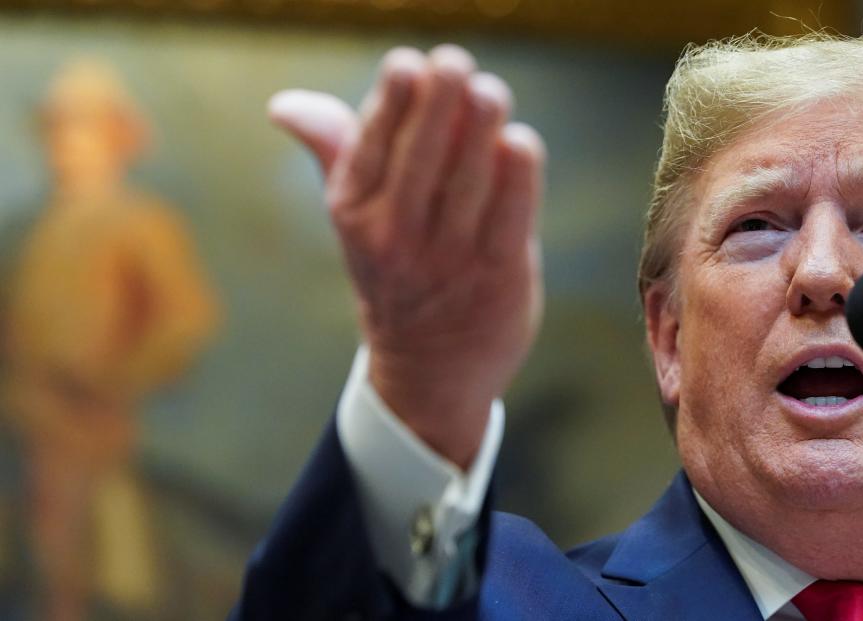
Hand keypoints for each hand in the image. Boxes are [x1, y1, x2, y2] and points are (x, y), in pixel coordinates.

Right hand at [267, 45, 544, 468]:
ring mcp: (451, 257)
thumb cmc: (396, 271)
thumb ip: (334, 151)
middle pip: (422, 152)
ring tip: (489, 90)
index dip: (393, 96)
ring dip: (482, 124)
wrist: (427, 372)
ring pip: (470, 176)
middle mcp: (397, 234)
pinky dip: (518, 172)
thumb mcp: (354, 217)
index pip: (371, 141)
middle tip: (454, 61)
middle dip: (439, 97)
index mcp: (355, 210)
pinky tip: (520, 142)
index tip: (409, 63)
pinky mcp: (500, 275)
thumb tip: (283, 104)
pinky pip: (512, 214)